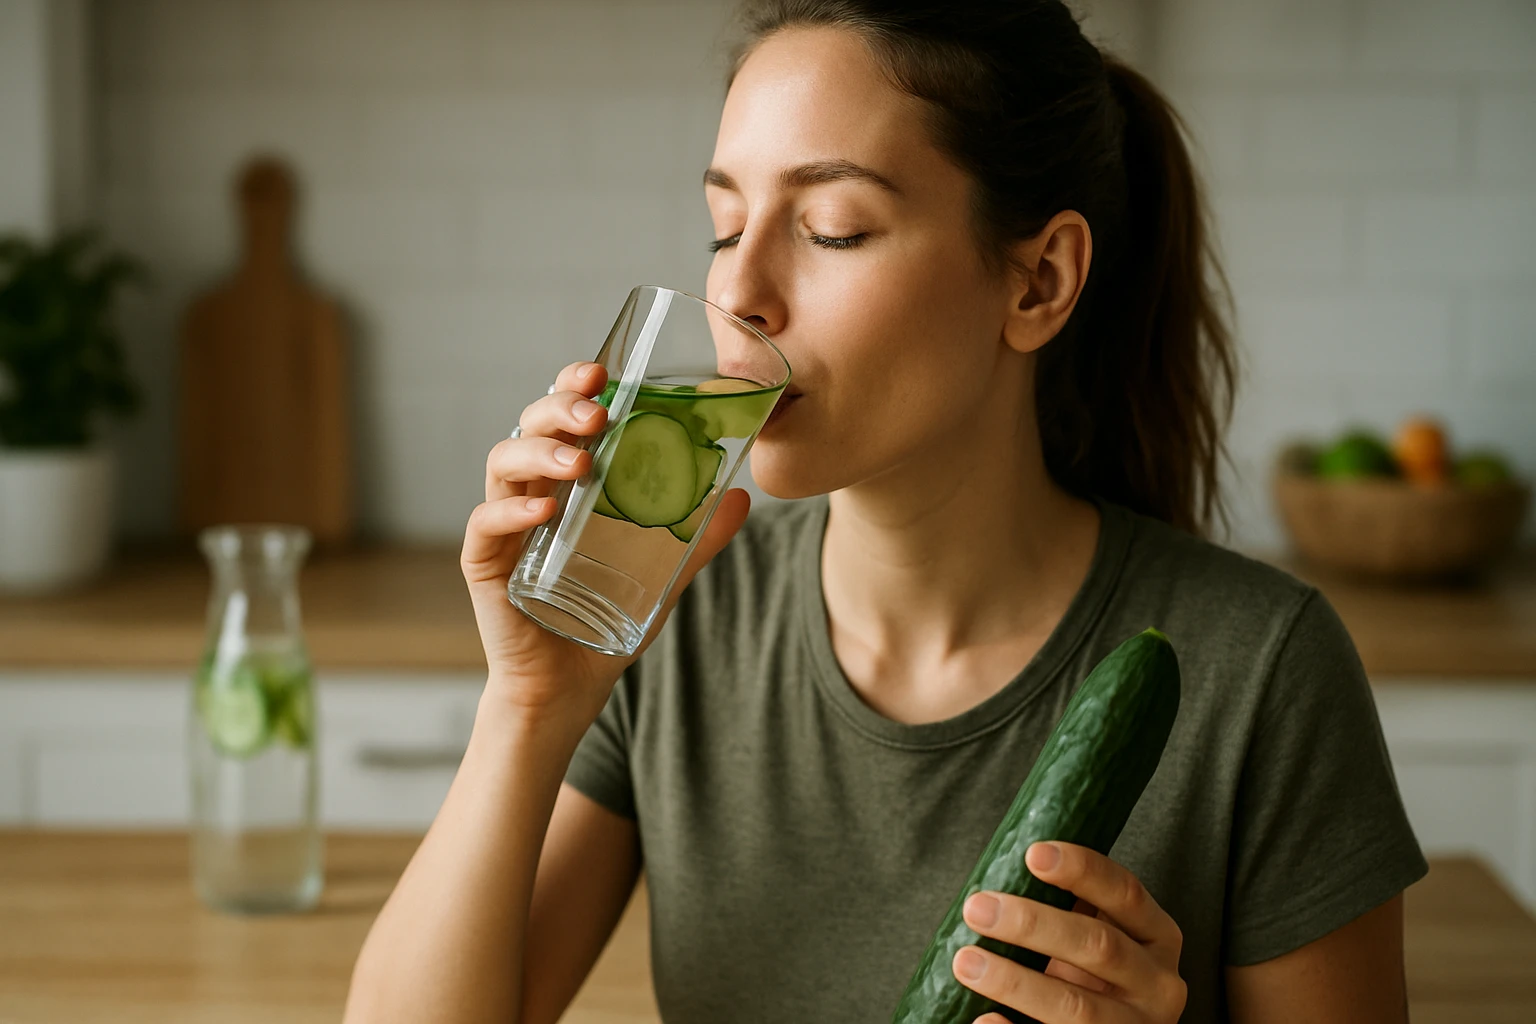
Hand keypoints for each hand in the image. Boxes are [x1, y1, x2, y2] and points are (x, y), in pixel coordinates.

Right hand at [463, 360, 751, 723]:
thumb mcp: (663, 575)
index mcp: (565, 482)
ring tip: (580, 460)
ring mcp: (504, 526)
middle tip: (597, 412)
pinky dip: (514, 510)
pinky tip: (546, 509)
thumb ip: (697, 539)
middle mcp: (529, 492)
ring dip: (540, 451)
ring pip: (502, 463)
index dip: (573, 386)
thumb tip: (742, 498)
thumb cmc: (604, 621)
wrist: (568, 689)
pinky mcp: (485, 564)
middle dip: (559, 408)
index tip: (603, 373)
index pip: (561, 416)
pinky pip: (486, 524)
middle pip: (528, 426)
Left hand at [952, 842, 1185, 1023]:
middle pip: (1099, 947)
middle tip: (978, 908)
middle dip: (1034, 925)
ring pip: (1076, 1006)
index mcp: (1158, 937)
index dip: (1083, 870)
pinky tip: (985, 1018)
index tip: (1033, 853)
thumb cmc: (1096, 975)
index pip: (1126, 893)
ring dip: (1015, 982)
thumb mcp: (1100, 936)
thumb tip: (1007, 870)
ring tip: (966, 962)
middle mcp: (1157, 984)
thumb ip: (1073, 907)